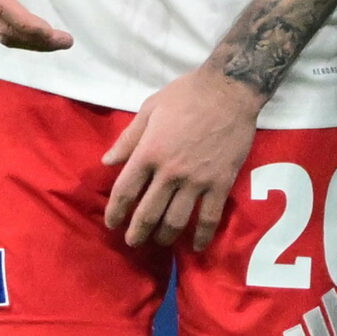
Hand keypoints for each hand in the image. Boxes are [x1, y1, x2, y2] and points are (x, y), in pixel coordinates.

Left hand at [102, 66, 261, 249]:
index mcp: (148, 152)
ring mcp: (196, 180)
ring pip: (176, 220)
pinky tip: (196, 245)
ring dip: (164, 236)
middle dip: (137, 232)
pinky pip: (210, 217)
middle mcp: (169, 172)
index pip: (124, 191)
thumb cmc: (187, 94)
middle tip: (133, 241)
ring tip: (159, 241)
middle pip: (148, 212)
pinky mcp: (220, 183)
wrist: (229, 90)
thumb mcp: (150, 108)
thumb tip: (107, 162)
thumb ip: (128, 138)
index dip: (115, 212)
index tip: (112, 223)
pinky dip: (202, 235)